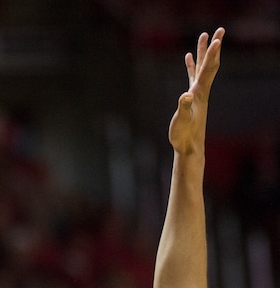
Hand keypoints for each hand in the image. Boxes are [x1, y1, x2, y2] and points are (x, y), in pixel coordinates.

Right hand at [169, 27, 223, 154]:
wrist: (188, 146)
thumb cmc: (184, 135)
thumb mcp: (182, 121)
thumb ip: (184, 107)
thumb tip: (185, 96)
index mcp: (199, 93)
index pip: (208, 70)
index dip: (211, 54)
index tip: (217, 38)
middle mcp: (201, 90)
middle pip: (209, 64)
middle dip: (212, 47)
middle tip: (218, 30)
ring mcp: (197, 93)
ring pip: (202, 67)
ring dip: (202, 52)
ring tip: (202, 37)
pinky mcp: (191, 97)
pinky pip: (192, 76)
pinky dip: (191, 65)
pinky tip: (188, 59)